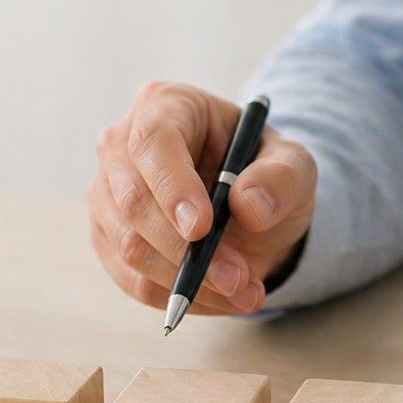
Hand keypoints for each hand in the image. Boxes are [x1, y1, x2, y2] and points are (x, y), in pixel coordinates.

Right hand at [89, 81, 315, 314]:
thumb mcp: (294, 168)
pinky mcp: (108, 238)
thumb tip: (247, 204)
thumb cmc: (264, 175)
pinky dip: (179, 297)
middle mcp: (122, 145)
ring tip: (243, 291)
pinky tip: (219, 296)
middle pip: (132, 200)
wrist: (250, 211)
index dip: (172, 187)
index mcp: (166, 105)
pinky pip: (132, 280)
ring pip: (130, 247)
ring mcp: (108, 194)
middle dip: (186, 250)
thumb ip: (281, 179)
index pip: (152, 141)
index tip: (202, 230)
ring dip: (188, 282)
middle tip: (238, 278)